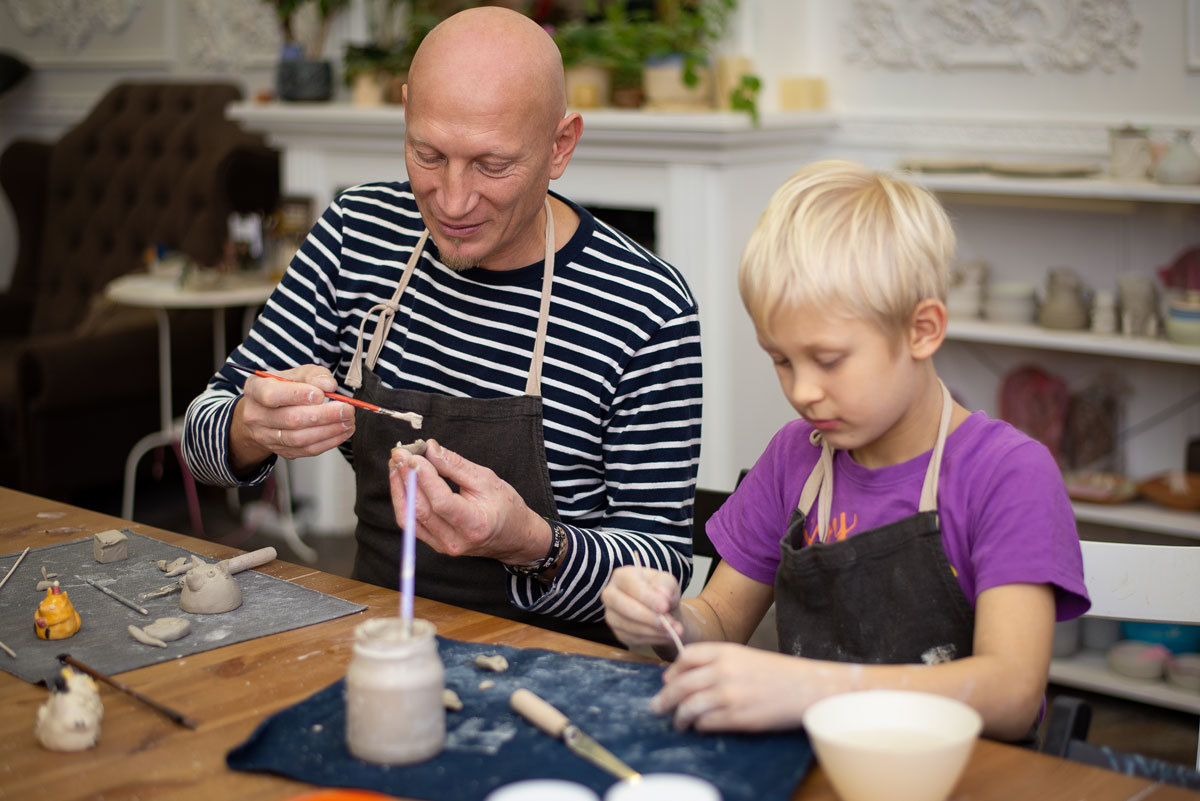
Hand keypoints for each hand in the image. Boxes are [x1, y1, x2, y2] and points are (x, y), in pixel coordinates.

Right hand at [229, 364, 353, 471]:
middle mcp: (256, 415)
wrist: (266, 411)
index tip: (320, 394)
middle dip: (324, 415)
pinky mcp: (280, 450)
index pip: (273, 395)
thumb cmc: (282, 389)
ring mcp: (266, 436)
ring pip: (300, 439)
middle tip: (346, 410)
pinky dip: (328, 442)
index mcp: (256, 390)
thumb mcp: (294, 374)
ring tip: (348, 421)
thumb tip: (328, 384)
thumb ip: (313, 375)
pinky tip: (342, 432)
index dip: (298, 395)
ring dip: (329, 431)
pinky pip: (306, 450)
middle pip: (291, 420)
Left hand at [388, 438, 549, 563]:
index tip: (413, 456)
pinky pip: (410, 523)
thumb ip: (455, 465)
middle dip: (406, 478)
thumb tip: (430, 448)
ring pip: (409, 518)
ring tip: (396, 464)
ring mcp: (443, 546)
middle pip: (420, 509)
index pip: (441, 502)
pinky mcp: (435, 544)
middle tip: (399, 454)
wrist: (513, 536)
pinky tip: (401, 481)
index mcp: (474, 524)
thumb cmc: (505, 506)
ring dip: (399, 488)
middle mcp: (455, 540)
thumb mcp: (486, 479)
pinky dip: (403, 500)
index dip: (424, 477)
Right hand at [601, 565, 682, 647]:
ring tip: (675, 630)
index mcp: (621, 576)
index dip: (647, 597)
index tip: (665, 606)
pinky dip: (653, 638)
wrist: (662, 611)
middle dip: (649, 617)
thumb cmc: (662, 592)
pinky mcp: (618, 633)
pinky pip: (634, 639)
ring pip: (629, 626)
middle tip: (670, 623)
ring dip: (655, 630)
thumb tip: (663, 594)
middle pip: (624, 607)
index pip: (630, 585)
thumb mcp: (668, 582)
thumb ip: (666, 585)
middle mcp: (611, 595)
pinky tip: (667, 635)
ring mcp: (612, 615)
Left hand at [651, 643, 812, 731]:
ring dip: (678, 718)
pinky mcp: (737, 717)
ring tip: (677, 723)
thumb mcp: (745, 656)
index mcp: (725, 651)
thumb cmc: (777, 673)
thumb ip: (716, 662)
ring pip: (688, 707)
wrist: (806, 687)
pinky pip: (706, 723)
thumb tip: (684, 676)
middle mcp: (723, 671)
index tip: (667, 680)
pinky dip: (698, 726)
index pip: (686, 657)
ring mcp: (729, 695)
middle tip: (657, 707)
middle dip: (664, 698)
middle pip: (680, 684)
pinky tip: (699, 727)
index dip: (673, 670)